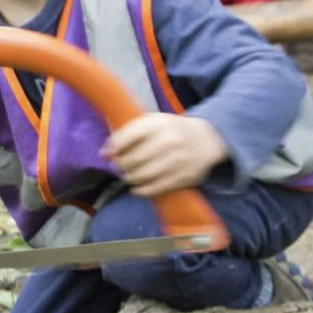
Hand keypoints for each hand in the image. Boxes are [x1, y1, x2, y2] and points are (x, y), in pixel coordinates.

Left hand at [101, 114, 227, 197]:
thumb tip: (104, 153)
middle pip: (134, 158)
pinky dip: (142, 190)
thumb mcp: (153, 122)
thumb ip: (128, 133)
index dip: (113, 148)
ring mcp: (178, 160)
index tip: (107, 154)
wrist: (207, 139)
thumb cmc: (171, 130)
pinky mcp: (185, 177)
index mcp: (158, 124)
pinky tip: (137, 188)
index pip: (128, 136)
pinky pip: (157, 188)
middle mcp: (169, 141)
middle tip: (119, 167)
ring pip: (144, 175)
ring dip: (130, 178)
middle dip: (121, 165)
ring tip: (128, 176)